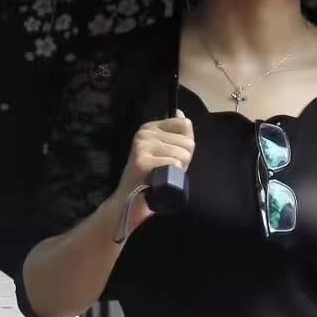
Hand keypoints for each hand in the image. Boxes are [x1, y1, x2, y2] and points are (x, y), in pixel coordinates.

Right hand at [115, 110, 195, 240]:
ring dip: (178, 170)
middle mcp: (144, 133)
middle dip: (183, 160)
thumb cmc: (150, 179)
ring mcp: (141, 146)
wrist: (129, 203)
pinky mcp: (141, 161)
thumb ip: (174, 134)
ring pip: (183, 154)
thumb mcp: (165, 152)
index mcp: (150, 127)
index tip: (171, 157)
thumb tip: (180, 113)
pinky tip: (159, 180)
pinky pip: (174, 164)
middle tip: (166, 171)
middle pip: (188, 142)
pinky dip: (172, 176)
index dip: (185, 145)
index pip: (185, 124)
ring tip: (162, 176)